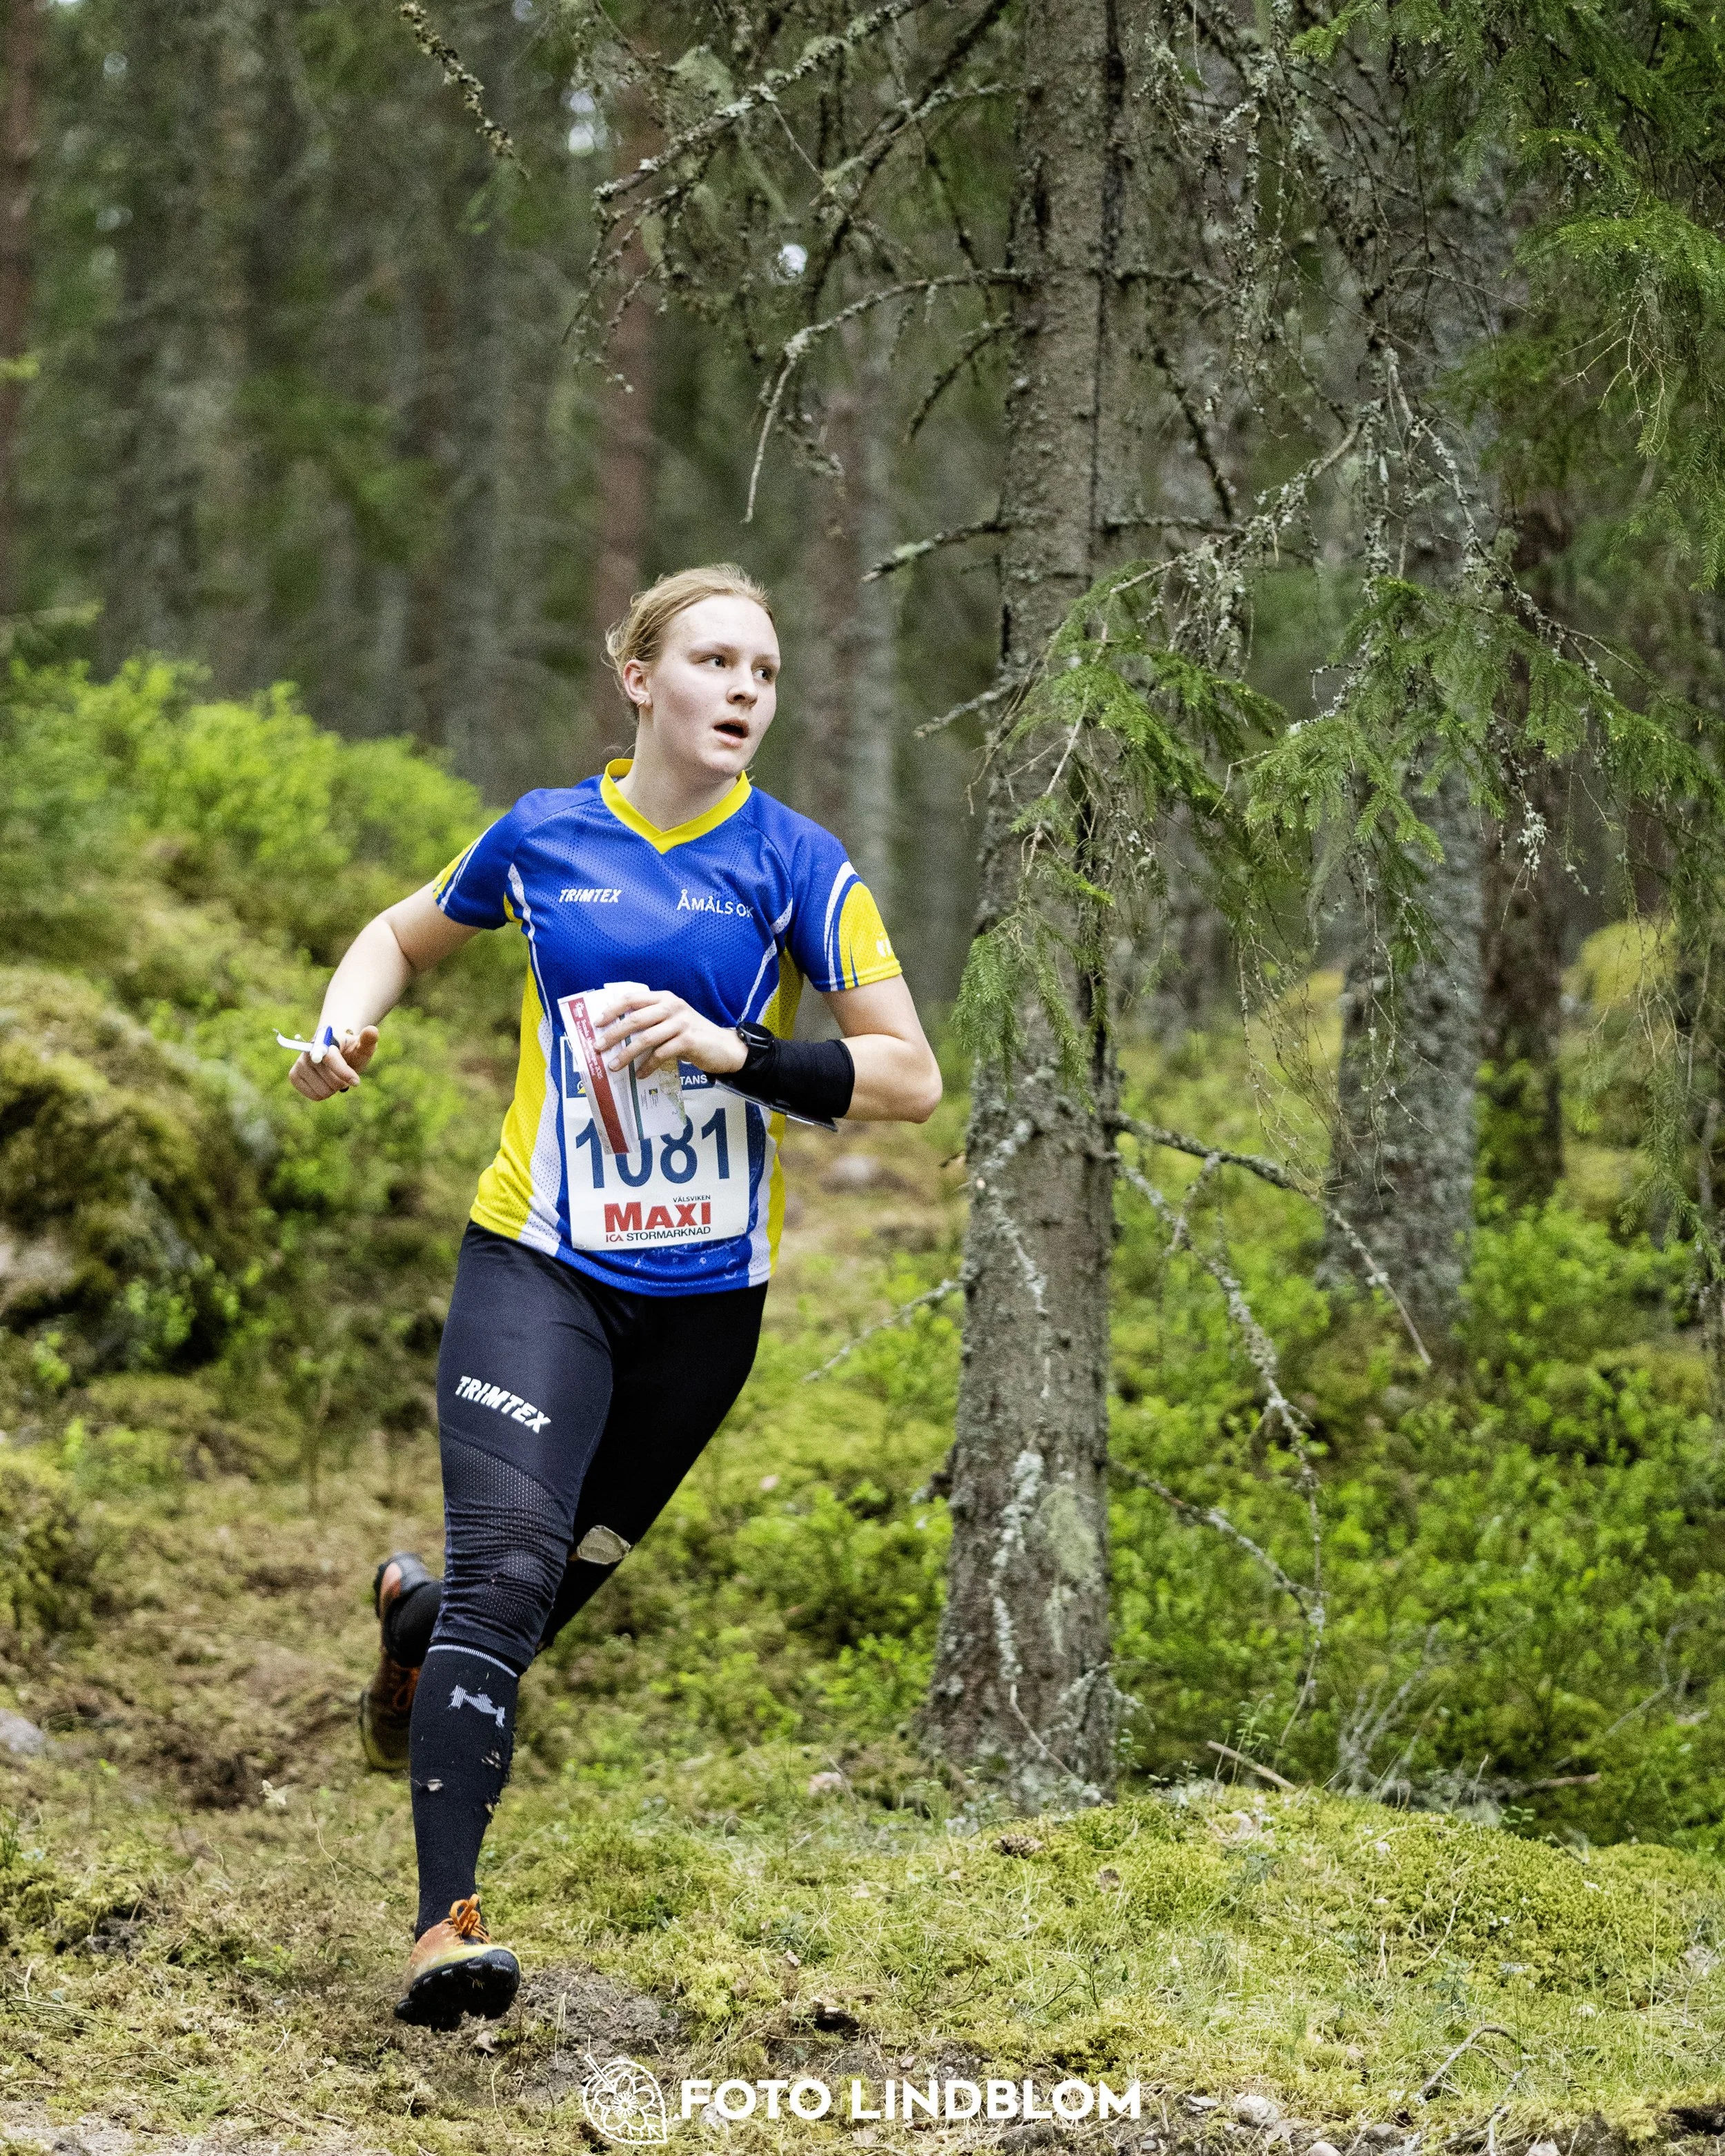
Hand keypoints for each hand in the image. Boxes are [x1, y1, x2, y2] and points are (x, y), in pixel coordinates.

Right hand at [289, 1026, 378, 1099]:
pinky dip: (324, 1094)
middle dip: (343, 1081)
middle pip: (331, 1080)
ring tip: (334, 1077)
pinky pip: (314, 1096)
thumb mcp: (363, 1046)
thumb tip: (372, 1030)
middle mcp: (309, 1050)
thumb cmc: (351, 1050)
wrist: (335, 1053)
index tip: (356, 1082)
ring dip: (334, 1089)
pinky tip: (325, 1083)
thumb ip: (369, 1040)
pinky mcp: (294, 1076)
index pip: (331, 1059)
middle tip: (344, 1074)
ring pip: (323, 1091)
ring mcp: (299, 1063)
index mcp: (326, 1039)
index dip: (344, 1073)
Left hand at [594, 993, 746, 1078]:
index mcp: (665, 998)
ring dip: (626, 1054)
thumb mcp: (672, 1020)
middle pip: (635, 1019)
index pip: (632, 998)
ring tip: (614, 1066)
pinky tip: (640, 1074)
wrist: (723, 1047)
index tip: (597, 1023)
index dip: (612, 1010)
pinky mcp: (688, 1041)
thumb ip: (651, 1019)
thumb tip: (617, 1032)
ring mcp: (681, 1023)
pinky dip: (647, 1066)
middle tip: (598, 1048)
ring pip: (645, 1038)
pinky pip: (661, 1054)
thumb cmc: (692, 1035)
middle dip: (613, 1034)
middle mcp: (672, 1007)